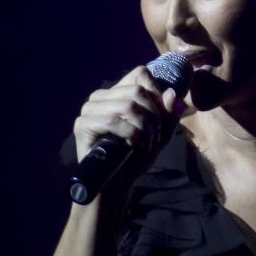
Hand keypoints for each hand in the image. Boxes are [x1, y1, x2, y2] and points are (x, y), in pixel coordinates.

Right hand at [73, 66, 184, 191]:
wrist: (118, 182)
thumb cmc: (137, 155)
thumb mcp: (161, 133)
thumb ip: (170, 114)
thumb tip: (173, 93)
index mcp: (119, 92)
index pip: (141, 73)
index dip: (157, 93)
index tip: (160, 117)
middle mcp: (103, 96)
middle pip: (137, 90)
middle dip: (154, 115)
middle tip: (154, 135)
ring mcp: (90, 109)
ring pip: (127, 104)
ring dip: (143, 127)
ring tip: (144, 142)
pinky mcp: (82, 124)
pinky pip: (113, 120)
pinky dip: (130, 133)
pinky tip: (131, 144)